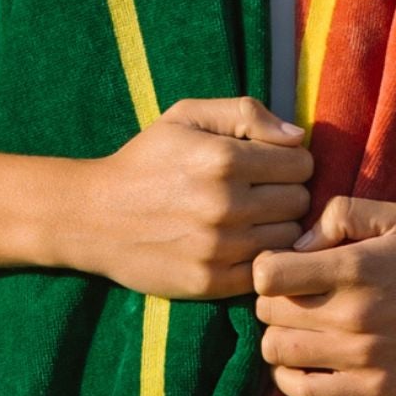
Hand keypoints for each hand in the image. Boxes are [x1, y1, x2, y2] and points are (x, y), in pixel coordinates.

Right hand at [76, 96, 312, 297]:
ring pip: (289, 239)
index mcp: (222, 159)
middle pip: (300, 202)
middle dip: (286, 194)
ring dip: (277, 228)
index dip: (290, 162)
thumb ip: (245, 113)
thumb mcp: (186, 117)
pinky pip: (267, 272)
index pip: (301, 163)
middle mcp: (224, 205)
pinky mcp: (212, 283)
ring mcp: (219, 249)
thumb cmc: (146, 161)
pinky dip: (261, 259)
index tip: (269, 166)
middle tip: (259, 194)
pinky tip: (240, 246)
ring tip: (250, 219)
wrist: (93, 218)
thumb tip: (298, 137)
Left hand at [251, 196, 395, 395]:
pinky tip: (300, 365)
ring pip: (277, 352)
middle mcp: (353, 315)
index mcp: (354, 269)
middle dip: (272, 303)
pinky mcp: (370, 391)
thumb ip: (341, 214)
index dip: (265, 269)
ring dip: (279, 339)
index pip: (266, 274)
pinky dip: (289, 379)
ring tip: (298, 331)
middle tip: (292, 301)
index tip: (283, 271)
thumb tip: (296, 246)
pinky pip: (302, 392)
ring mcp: (361, 357)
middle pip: (267, 313)